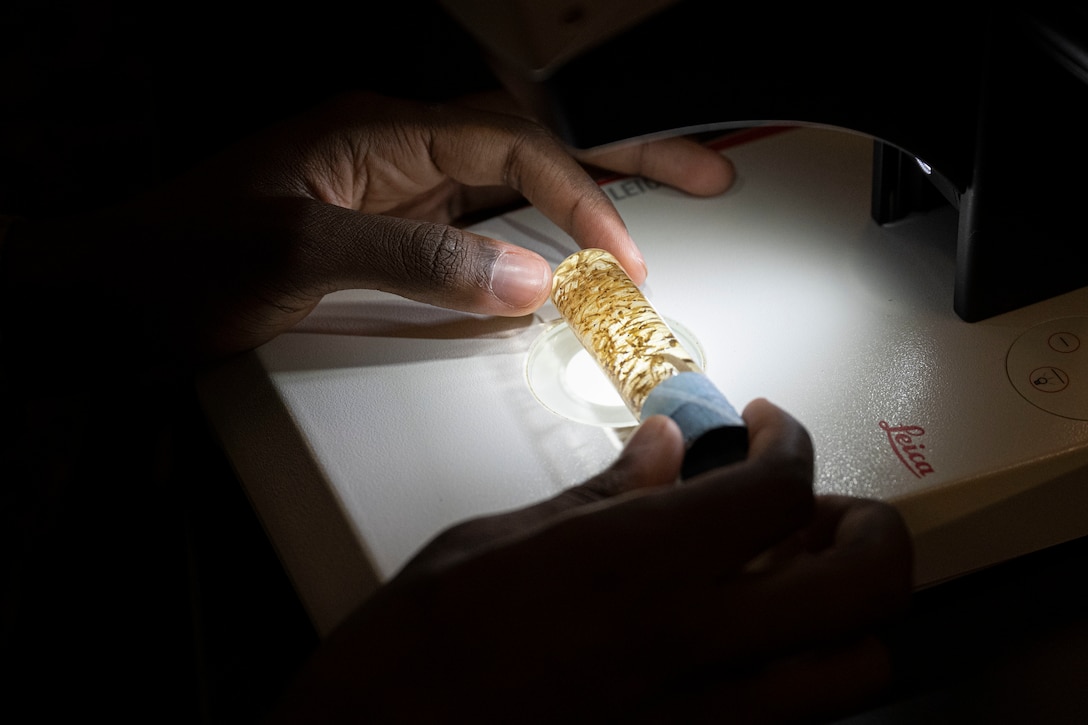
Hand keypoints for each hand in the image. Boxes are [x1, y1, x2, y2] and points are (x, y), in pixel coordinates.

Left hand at [1, 91, 733, 366]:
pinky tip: (572, 259)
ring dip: (591, 197)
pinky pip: (479, 231)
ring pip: (513, 184)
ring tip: (667, 207)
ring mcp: (394, 193)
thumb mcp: (296, 254)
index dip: (576, 193)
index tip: (621, 255)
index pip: (506, 144)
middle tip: (706, 173)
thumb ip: (417, 262)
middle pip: (531, 142)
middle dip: (621, 156)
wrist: (105, 299)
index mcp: (376, 130)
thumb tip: (527, 282)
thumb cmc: (175, 259)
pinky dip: (535, 243)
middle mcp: (394, 150)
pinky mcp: (387, 235)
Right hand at [268, 399, 912, 723]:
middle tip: (821, 503)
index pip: (776, 489)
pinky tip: (752, 640)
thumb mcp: (501, 539)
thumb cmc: (418, 649)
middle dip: (869, 527)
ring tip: (803, 574)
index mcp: (636, 567)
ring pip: (857, 669)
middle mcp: (693, 647)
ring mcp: (705, 718)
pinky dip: (802, 669)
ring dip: (850, 609)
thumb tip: (662, 450)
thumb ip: (602, 493)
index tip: (770, 428)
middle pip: (865, 582)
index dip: (790, 441)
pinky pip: (795, 717)